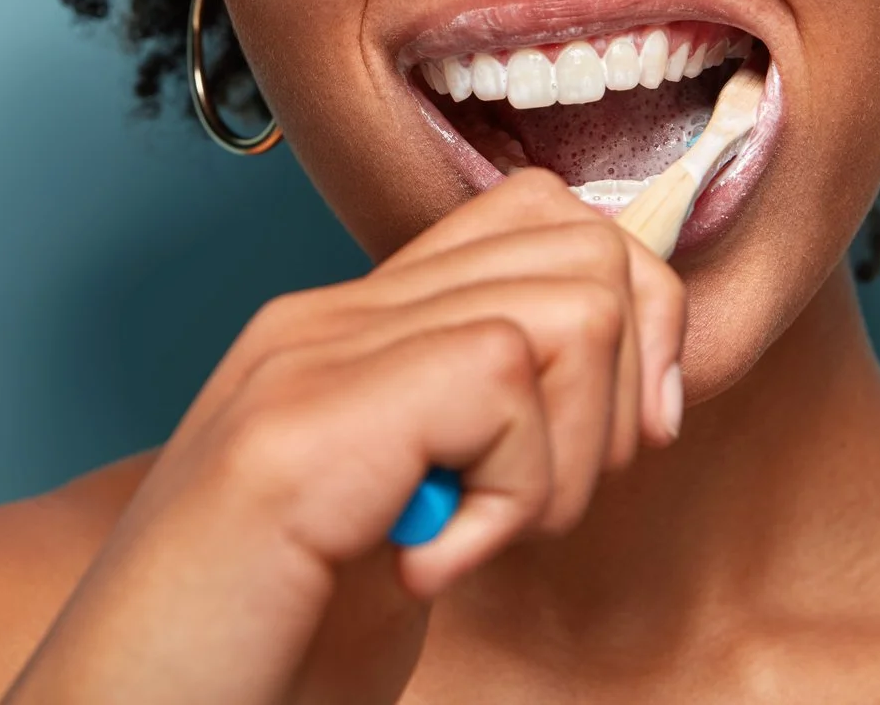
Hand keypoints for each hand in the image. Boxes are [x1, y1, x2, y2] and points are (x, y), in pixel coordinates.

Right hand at [1, 169, 686, 704]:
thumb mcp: (399, 531)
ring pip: (566, 305)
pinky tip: (425, 568)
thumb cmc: (250, 661)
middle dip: (622, 387)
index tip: (605, 454)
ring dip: (566, 454)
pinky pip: (505, 382)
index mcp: (346, 336)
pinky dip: (511, 498)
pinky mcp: (304, 430)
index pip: (540, 219)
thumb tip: (625, 394)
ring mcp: (307, 362)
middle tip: (534, 507)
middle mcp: (323, 322)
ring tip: (471, 540)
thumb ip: (469, 446)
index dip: (629, 323)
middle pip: (577, 241)